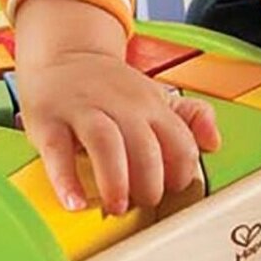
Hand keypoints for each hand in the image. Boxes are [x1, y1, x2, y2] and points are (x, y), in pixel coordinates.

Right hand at [11, 0, 218, 216]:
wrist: (64, 54)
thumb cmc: (112, 88)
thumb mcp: (155, 96)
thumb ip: (191, 118)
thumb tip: (213, 143)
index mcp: (151, 104)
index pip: (180, 142)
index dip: (180, 174)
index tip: (170, 192)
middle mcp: (120, 104)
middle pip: (145, 146)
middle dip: (149, 184)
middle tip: (142, 205)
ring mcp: (82, 110)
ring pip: (106, 142)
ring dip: (115, 181)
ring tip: (116, 207)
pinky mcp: (47, 120)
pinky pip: (56, 151)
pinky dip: (66, 180)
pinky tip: (74, 202)